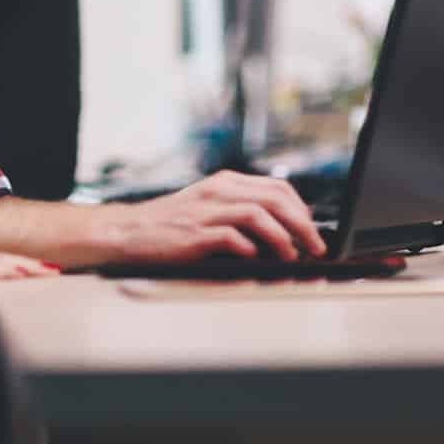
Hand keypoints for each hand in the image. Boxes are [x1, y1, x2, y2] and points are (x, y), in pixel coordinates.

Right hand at [106, 171, 322, 261]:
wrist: (127, 232)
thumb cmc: (169, 226)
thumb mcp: (207, 207)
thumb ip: (239, 210)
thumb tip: (283, 231)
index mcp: (224, 183)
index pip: (277, 188)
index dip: (302, 210)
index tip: (313, 231)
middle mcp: (217, 192)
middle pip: (274, 198)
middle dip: (303, 225)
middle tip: (316, 247)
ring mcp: (206, 211)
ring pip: (259, 215)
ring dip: (283, 239)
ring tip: (292, 257)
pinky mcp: (194, 233)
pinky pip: (233, 237)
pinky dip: (251, 250)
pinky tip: (258, 260)